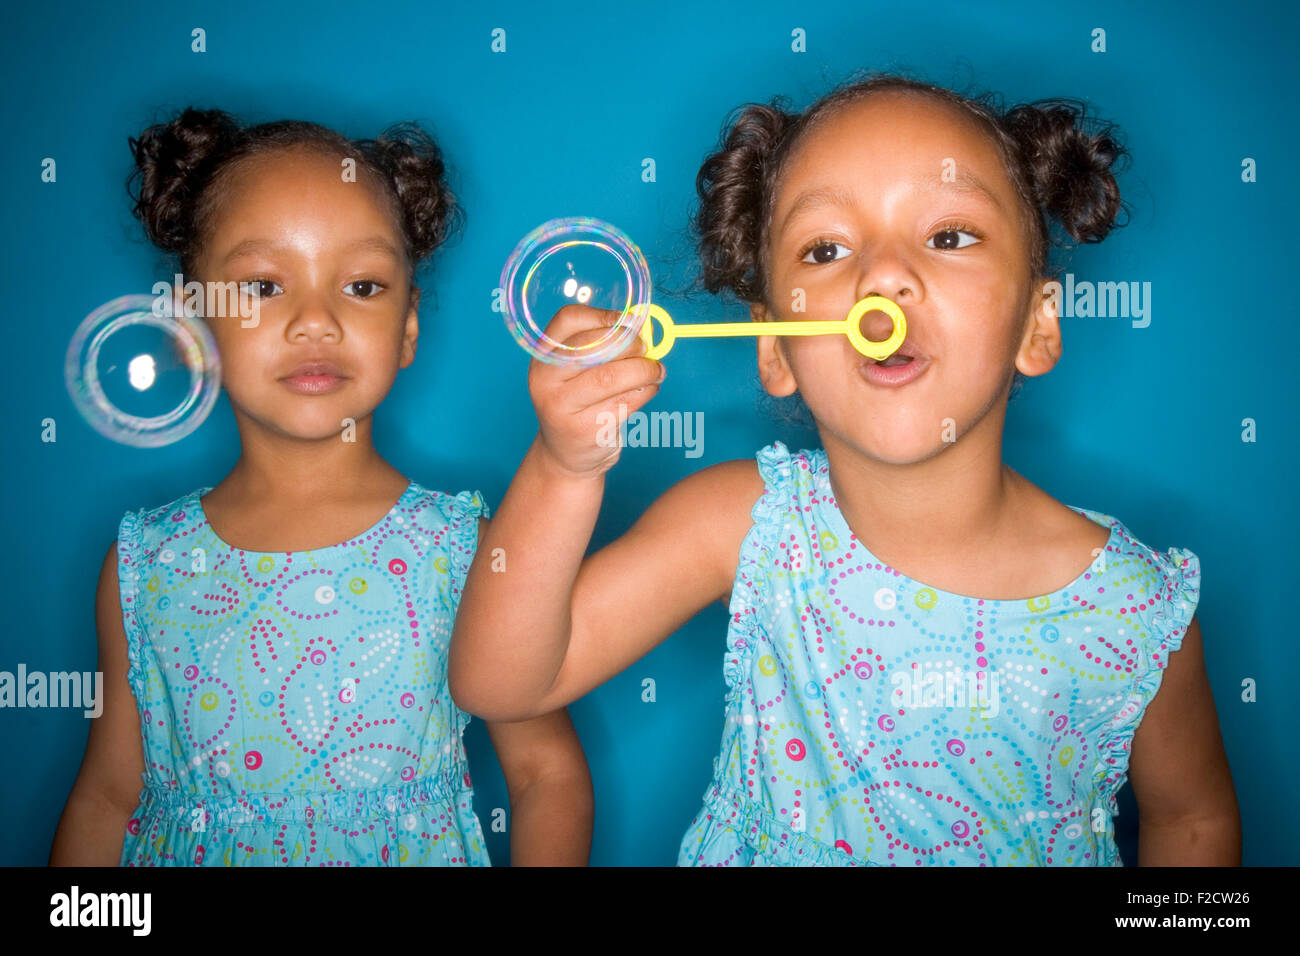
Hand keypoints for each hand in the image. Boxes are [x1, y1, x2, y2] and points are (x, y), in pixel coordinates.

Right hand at [528, 305, 665, 478]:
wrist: (565, 454)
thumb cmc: (577, 403)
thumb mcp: (574, 372)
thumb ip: (599, 347)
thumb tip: (638, 326)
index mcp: (543, 356)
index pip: (568, 320)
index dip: (603, 315)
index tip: (629, 322)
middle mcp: (546, 380)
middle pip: (593, 348)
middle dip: (629, 344)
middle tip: (646, 348)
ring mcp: (562, 407)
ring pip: (611, 377)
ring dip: (644, 370)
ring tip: (656, 370)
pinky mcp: (584, 430)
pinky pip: (624, 402)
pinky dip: (646, 391)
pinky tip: (649, 389)